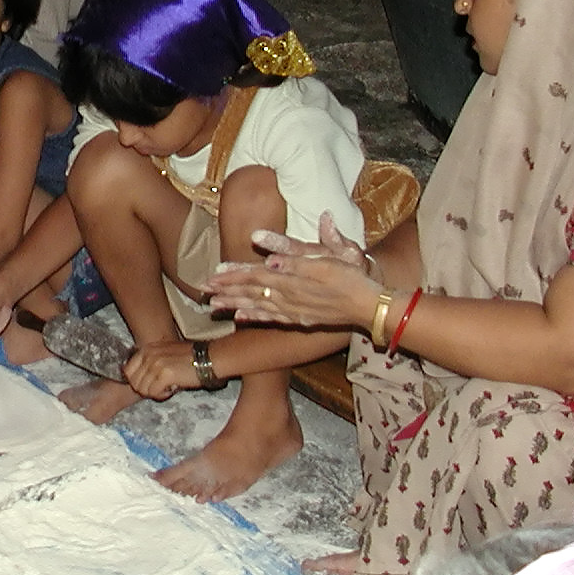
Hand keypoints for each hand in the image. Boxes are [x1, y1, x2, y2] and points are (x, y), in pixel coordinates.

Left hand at [123, 340, 197, 399]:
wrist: (209, 358)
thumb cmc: (190, 357)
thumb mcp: (165, 353)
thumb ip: (150, 362)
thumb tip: (138, 379)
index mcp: (147, 349)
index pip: (128, 371)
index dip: (137, 382)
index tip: (150, 384)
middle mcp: (148, 355)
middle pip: (134, 382)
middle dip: (146, 389)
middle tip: (160, 388)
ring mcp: (155, 364)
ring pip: (143, 389)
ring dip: (154, 393)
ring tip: (167, 387)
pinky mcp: (165, 374)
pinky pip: (153, 393)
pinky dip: (162, 395)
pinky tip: (172, 389)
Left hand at [206, 213, 376, 328]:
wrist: (370, 305)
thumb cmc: (352, 274)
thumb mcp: (330, 257)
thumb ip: (297, 255)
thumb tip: (270, 257)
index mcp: (292, 278)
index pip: (256, 275)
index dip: (233, 274)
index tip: (213, 273)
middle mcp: (288, 296)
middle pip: (251, 292)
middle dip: (226, 290)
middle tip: (203, 290)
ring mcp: (293, 310)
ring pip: (257, 306)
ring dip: (234, 305)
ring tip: (213, 305)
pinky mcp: (300, 318)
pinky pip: (272, 319)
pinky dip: (255, 318)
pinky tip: (241, 318)